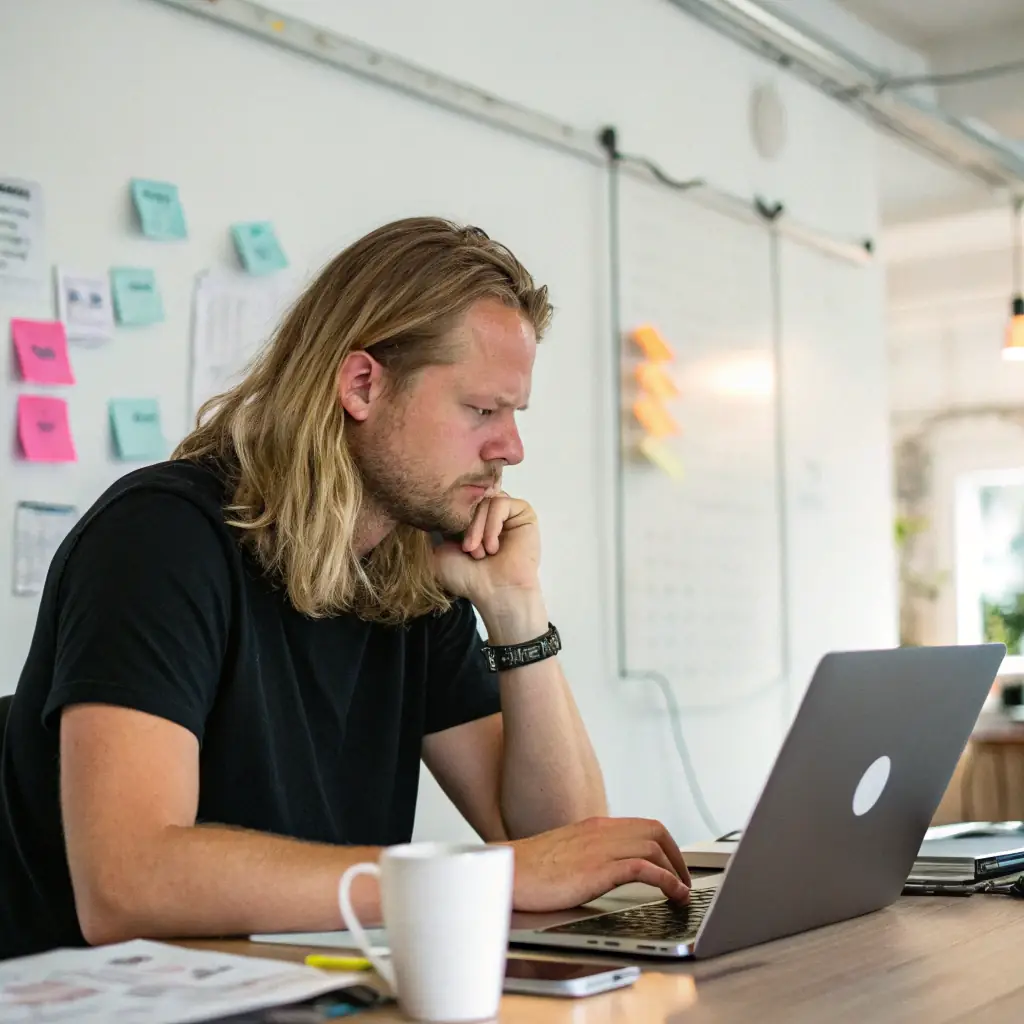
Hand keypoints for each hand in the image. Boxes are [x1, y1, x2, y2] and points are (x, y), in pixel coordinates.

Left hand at [432, 493, 540, 613]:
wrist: (495, 593)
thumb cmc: (468, 578)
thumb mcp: (438, 551)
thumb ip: (433, 527)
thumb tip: (427, 509)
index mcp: (468, 519)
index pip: (455, 500)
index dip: (451, 518)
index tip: (452, 544)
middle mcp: (486, 513)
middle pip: (470, 498)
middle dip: (466, 525)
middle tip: (467, 550)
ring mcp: (505, 512)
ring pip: (485, 500)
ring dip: (478, 528)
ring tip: (480, 552)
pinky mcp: (522, 512)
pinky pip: (501, 503)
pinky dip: (492, 525)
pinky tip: (493, 547)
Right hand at [508, 817, 691, 912]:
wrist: (508, 873)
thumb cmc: (531, 869)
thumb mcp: (567, 852)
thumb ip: (590, 853)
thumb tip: (608, 868)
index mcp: (594, 826)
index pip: (642, 825)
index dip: (665, 844)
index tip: (673, 864)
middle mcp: (601, 832)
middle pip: (655, 830)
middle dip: (677, 855)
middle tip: (684, 879)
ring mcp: (601, 849)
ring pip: (654, 846)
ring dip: (677, 870)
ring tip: (683, 891)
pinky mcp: (598, 870)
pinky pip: (644, 868)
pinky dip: (667, 880)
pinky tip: (674, 893)